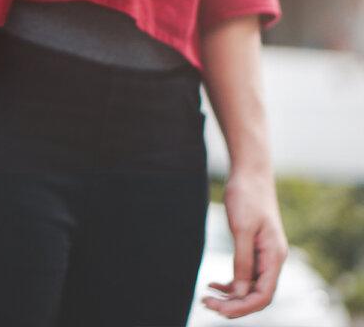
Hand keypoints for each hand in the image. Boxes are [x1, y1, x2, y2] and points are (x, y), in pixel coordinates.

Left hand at [201, 169, 288, 318]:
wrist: (250, 173)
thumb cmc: (247, 196)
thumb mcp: (242, 229)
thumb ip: (242, 261)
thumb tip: (240, 292)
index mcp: (274, 257)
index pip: (263, 295)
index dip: (242, 307)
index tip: (218, 309)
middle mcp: (272, 259)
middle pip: (257, 295)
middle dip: (233, 304)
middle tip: (206, 304)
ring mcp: (264, 255)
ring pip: (250, 287)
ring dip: (230, 296)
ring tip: (207, 298)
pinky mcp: (254, 248)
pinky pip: (245, 275)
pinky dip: (230, 283)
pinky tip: (213, 284)